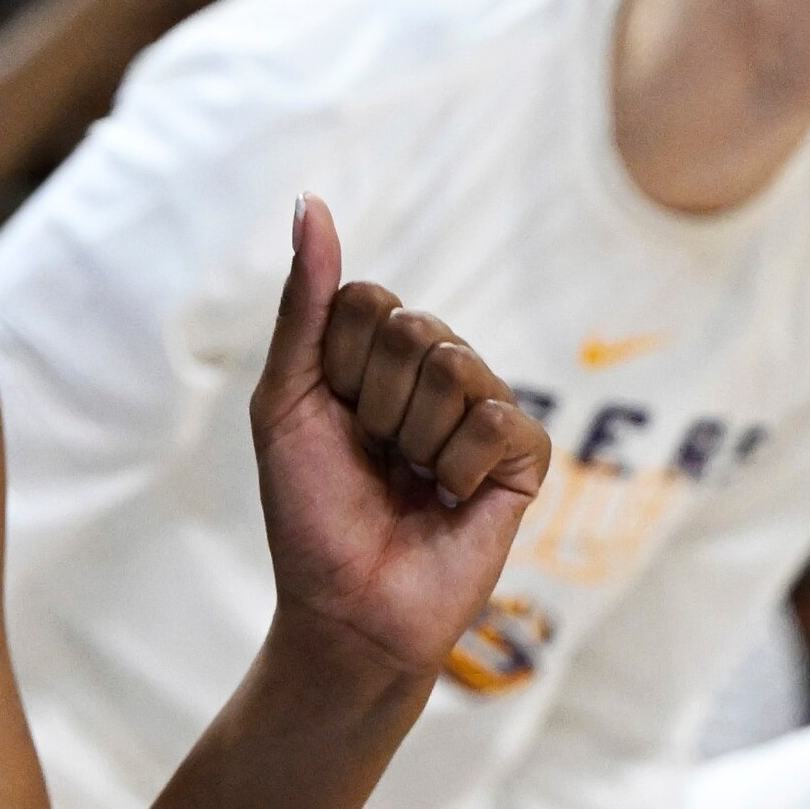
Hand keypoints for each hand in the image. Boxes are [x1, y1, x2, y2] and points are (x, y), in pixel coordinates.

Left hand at [250, 199, 549, 686]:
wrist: (345, 609)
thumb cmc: (310, 511)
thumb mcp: (286, 401)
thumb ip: (304, 304)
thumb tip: (310, 200)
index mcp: (377, 351)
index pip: (365, 299)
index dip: (336, 368)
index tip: (330, 421)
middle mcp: (437, 369)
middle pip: (412, 329)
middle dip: (374, 405)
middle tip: (373, 458)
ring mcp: (484, 410)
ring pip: (457, 369)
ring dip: (413, 439)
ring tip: (410, 480)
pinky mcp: (524, 460)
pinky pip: (499, 422)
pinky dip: (458, 469)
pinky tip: (449, 500)